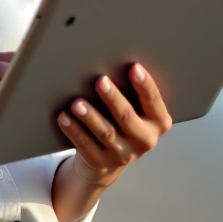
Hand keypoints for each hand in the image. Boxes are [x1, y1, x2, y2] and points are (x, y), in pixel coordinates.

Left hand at [56, 63, 171, 187]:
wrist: (109, 158)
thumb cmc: (123, 120)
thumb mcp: (136, 107)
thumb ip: (131, 90)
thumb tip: (112, 60)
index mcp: (158, 122)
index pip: (154, 102)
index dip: (145, 85)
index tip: (134, 68)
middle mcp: (144, 139)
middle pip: (127, 117)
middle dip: (114, 99)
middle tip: (100, 81)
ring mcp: (122, 153)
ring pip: (105, 133)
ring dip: (91, 116)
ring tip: (77, 103)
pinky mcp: (100, 161)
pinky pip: (85, 145)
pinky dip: (74, 130)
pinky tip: (64, 117)